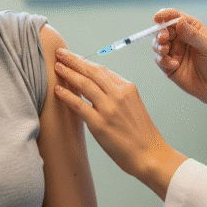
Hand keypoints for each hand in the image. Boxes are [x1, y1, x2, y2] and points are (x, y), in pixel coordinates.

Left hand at [53, 49, 187, 200]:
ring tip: (56, 66)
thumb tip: (96, 85)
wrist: (150, 154)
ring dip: (68, 73)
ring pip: (84, 85)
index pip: (102, 70)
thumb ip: (117, 93)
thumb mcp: (133, 105)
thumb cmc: (140, 132)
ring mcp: (109, 109)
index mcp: (127, 88)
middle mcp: (118, 95)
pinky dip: (67, 96)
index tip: (73, 57)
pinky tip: (57, 91)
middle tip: (61, 52)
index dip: (85, 62)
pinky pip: (79, 106)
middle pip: (92, 72)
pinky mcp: (100, 124)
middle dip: (74, 60)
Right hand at [152, 9, 206, 134]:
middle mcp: (180, 38)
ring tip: (166, 51)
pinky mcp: (168, 66)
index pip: (175, 17)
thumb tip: (179, 20)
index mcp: (191, 28)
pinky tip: (174, 65)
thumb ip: (192, 35)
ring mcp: (174, 52)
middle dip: (160, 33)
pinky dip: (163, 61)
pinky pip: (159, 60)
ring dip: (158, 46)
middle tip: (164, 39)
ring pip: (157, 44)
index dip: (165, 15)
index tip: (158, 18)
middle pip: (163, 30)